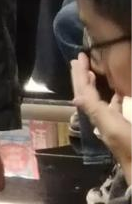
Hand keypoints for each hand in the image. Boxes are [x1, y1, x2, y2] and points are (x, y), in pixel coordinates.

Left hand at [73, 53, 131, 169]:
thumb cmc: (131, 146)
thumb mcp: (113, 127)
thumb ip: (96, 111)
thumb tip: (76, 97)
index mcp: (99, 117)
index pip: (85, 91)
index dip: (80, 74)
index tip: (78, 57)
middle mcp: (104, 119)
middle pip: (88, 95)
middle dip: (83, 77)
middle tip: (80, 60)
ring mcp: (115, 125)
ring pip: (101, 101)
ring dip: (95, 86)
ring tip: (94, 72)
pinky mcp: (126, 128)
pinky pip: (116, 109)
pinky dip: (114, 98)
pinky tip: (118, 93)